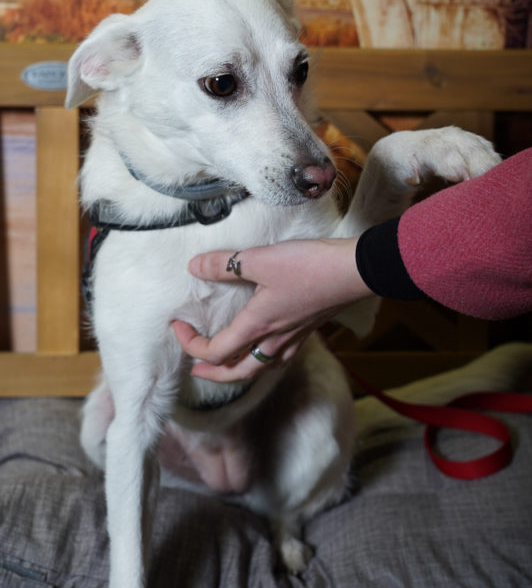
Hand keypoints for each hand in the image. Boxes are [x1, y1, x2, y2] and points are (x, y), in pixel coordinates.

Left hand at [172, 237, 371, 381]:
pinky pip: (279, 357)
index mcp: (257, 326)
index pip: (216, 351)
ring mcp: (294, 338)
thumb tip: (193, 266)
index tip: (178, 326)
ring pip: (260, 368)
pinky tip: (264, 346)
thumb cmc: (308, 266)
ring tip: (226, 361)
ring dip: (237, 369)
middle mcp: (274, 340)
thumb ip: (225, 264)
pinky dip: (263, 359)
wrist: (354, 271)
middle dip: (212, 373)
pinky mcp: (308, 330)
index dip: (191, 344)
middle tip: (195, 366)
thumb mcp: (260, 259)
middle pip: (237, 372)